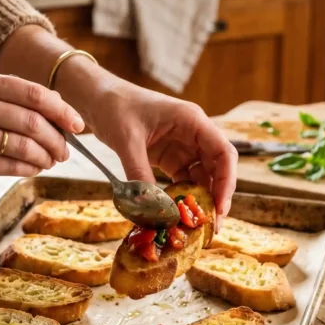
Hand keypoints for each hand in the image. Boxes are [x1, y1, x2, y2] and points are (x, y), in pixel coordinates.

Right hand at [0, 70, 83, 187]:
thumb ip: (6, 99)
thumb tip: (55, 112)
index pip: (33, 93)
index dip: (62, 110)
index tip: (77, 124)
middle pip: (34, 121)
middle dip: (57, 139)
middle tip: (65, 151)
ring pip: (25, 146)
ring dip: (46, 156)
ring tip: (51, 161)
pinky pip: (10, 167)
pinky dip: (29, 169)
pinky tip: (34, 169)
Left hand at [81, 77, 237, 220]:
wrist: (97, 98)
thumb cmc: (115, 107)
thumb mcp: (126, 140)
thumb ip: (139, 172)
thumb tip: (150, 207)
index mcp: (192, 121)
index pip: (223, 153)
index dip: (226, 182)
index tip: (219, 207)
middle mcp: (193, 134)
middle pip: (218, 168)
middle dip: (218, 197)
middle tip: (212, 226)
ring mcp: (183, 146)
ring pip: (203, 177)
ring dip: (201, 200)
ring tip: (196, 226)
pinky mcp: (170, 157)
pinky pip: (184, 180)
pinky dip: (183, 198)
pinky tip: (178, 215)